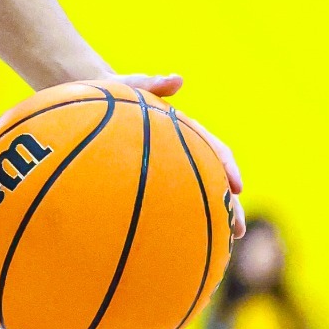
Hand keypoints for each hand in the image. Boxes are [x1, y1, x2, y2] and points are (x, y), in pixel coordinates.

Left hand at [116, 73, 245, 238]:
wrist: (90, 102)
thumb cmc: (111, 93)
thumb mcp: (127, 85)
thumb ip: (150, 82)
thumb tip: (175, 78)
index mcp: (183, 130)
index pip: (214, 149)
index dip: (228, 167)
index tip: (236, 186)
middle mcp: (181, 152)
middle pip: (213, 182)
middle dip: (229, 206)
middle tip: (238, 230)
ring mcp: (166, 169)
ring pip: (195, 198)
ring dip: (210, 221)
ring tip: (221, 248)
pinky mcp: (149, 182)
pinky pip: (164, 205)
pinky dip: (175, 223)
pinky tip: (171, 249)